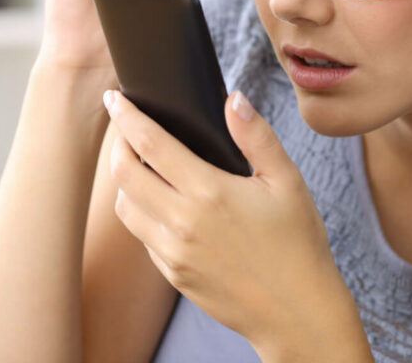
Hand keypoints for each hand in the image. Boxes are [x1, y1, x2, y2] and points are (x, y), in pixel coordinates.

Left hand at [103, 89, 367, 356]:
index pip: (150, 144)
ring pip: (125, 208)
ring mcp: (174, 253)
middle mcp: (182, 222)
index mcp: (209, 192)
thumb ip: (256, 136)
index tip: (113, 98)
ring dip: (124, 182)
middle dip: (117, 146)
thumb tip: (233, 98)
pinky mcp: (173, 275)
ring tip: (140, 167)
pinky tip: (162, 206)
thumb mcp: (287, 181)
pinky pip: (143, 237)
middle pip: (123, 174)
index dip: (126, 116)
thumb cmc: (297, 243)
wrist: (297, 312)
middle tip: (125, 131)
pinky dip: (142, 215)